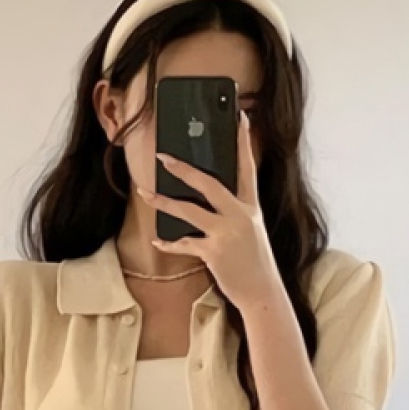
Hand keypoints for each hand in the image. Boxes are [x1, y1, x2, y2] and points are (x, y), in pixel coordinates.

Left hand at [136, 109, 281, 312]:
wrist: (263, 292)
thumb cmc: (254, 262)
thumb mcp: (251, 231)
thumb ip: (234, 213)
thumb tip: (207, 200)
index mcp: (251, 207)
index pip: (248, 167)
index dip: (244, 142)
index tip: (240, 118)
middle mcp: (239, 215)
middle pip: (208, 183)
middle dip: (183, 169)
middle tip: (163, 157)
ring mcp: (226, 233)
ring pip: (188, 211)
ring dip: (164, 202)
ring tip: (146, 194)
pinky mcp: (214, 252)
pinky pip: (184, 243)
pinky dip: (169, 243)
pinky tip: (158, 241)